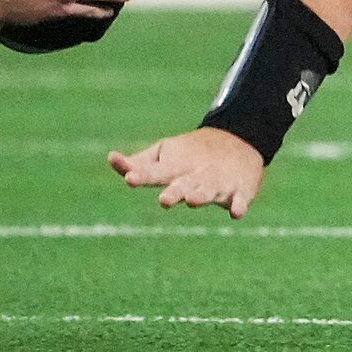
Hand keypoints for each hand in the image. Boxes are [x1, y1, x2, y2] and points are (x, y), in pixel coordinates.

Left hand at [108, 127, 265, 217]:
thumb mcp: (165, 153)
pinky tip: (236, 212)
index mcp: (176, 168)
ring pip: (209, 190)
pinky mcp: (240, 189)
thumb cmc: (192, 154)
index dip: (142, 175)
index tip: (129, 178)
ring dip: (202, 195)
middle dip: (174, 192)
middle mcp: (195, 175)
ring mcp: (218, 182)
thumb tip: (111, 158)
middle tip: (164, 200)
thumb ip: (139, 163)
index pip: (155, 172)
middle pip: (183, 185)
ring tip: (193, 200)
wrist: (240, 140)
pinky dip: (239, 204)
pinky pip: (240, 199)